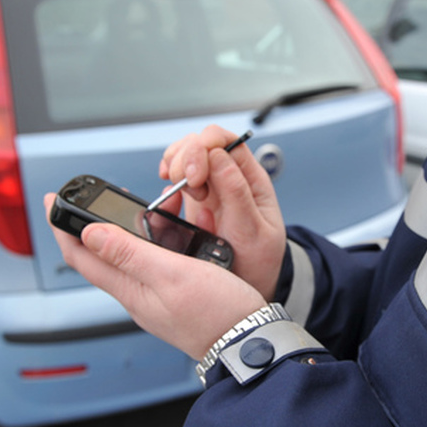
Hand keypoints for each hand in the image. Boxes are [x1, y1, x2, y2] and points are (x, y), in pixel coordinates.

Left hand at [44, 193, 265, 359]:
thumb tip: (89, 233)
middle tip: (88, 199)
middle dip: (89, 225)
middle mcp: (137, 295)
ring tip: (127, 209)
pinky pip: (151, 264)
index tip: (53, 198)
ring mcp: (155, 297)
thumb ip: (129, 252)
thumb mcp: (171, 274)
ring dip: (120, 232)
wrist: (250, 342)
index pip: (81, 255)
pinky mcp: (174, 296)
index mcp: (130, 289)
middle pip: (100, 255)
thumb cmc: (217, 314)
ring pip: (127, 258)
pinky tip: (164, 234)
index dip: (62, 226)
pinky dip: (150, 242)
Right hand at [159, 125, 285, 299]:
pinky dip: (167, 183)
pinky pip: (176, 180)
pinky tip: (170, 196)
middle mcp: (229, 178)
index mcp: (250, 179)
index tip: (195, 174)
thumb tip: (219, 156)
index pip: (227, 141)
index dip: (206, 146)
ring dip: (175, 166)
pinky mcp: (194, 203)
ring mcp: (210, 189)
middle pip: (201, 144)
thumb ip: (237, 193)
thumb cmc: (258, 261)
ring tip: (176, 188)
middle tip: (183, 184)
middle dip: (186, 157)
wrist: (249, 286)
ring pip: (186, 157)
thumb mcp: (254, 231)